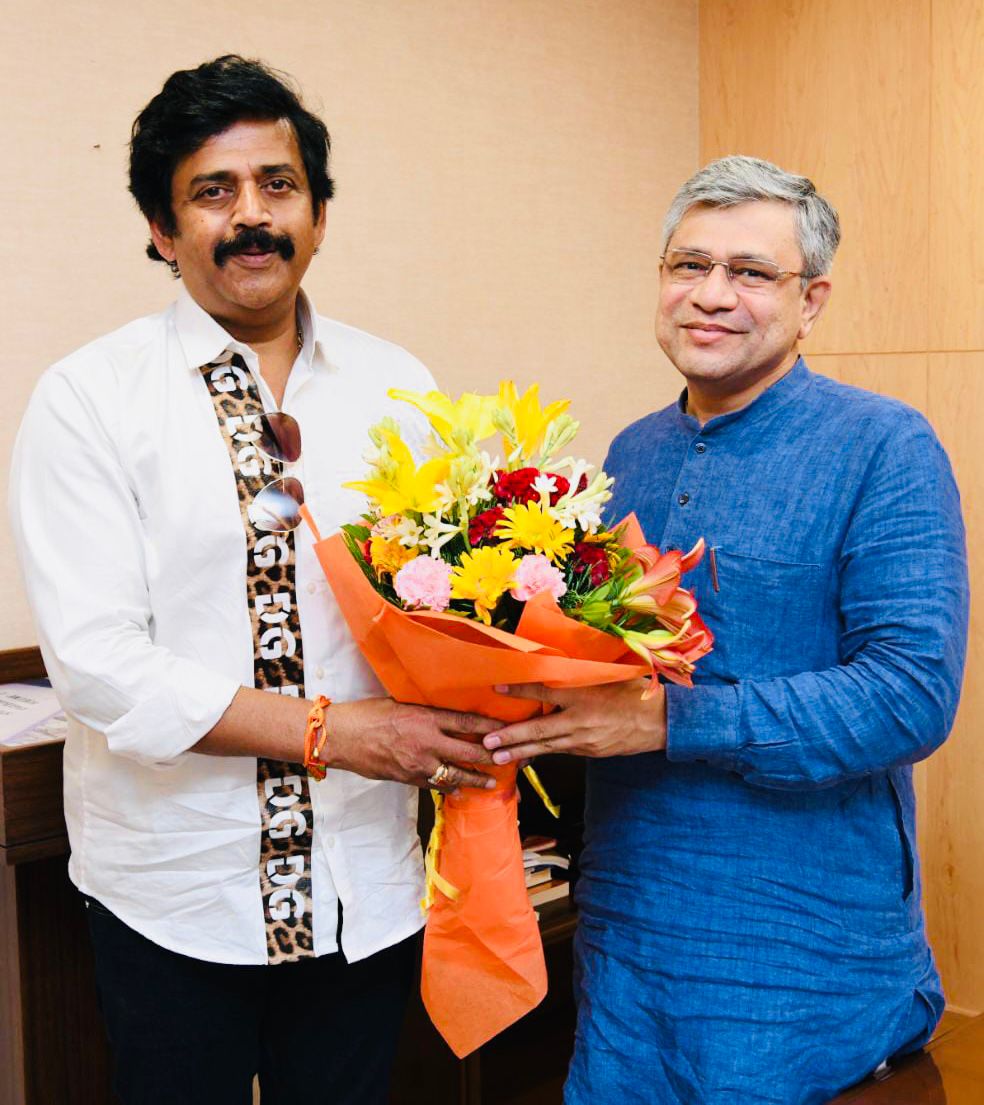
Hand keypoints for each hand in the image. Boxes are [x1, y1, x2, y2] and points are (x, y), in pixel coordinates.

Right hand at [328, 698, 498, 790]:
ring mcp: (417, 763)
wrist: (341, 737)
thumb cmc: (367, 714)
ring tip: (489, 783)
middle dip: (490, 758)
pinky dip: (448, 787)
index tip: (506, 730)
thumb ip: (424, 712)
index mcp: (425, 718)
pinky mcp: (407, 778)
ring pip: (455, 775)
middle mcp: (426, 742)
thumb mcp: (400, 704)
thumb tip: (443, 715)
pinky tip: (458, 790)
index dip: (489, 728)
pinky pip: (434, 785)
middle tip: (506, 761)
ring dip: (475, 779)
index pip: (466, 723)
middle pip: (468, 753)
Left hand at [482, 680, 665, 762]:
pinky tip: (522, 758)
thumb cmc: (632, 691)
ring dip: (519, 751)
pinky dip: (539, 755)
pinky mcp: (588, 752)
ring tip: (496, 757)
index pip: (545, 691)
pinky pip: (559, 752)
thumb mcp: (607, 674)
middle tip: (487, 741)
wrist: (660, 722)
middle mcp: (581, 720)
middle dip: (511, 736)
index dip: (520, 690)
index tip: (497, 687)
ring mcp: (584, 740)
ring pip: (546, 747)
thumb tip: (554, 658)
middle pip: (539, 729)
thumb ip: (581, 670)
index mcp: (584, 694)